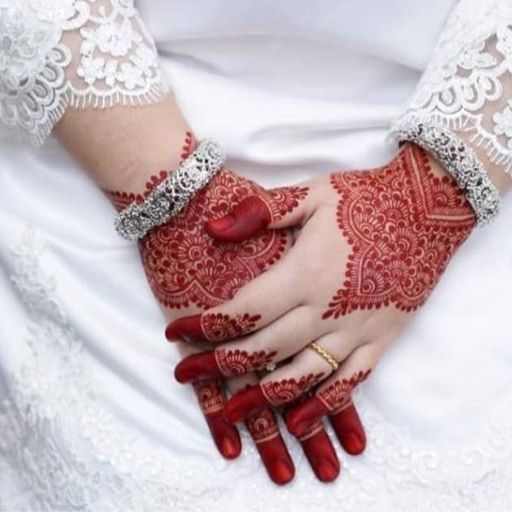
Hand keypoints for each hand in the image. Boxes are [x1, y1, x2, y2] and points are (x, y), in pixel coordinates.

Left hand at [166, 142, 475, 440]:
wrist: (427, 209)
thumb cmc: (366, 197)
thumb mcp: (311, 194)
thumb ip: (260, 212)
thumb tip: (211, 228)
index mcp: (305, 273)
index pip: (243, 311)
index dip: (204, 325)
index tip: (175, 333)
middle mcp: (327, 309)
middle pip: (263, 349)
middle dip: (218, 365)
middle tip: (185, 375)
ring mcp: (356, 329)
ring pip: (301, 376)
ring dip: (262, 398)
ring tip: (230, 411)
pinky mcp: (381, 339)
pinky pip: (350, 383)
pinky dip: (324, 407)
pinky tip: (300, 423)